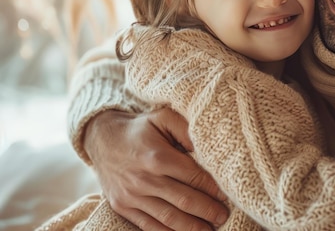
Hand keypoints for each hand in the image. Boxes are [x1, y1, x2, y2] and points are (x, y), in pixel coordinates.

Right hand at [83, 108, 228, 230]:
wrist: (101, 138)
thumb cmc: (141, 128)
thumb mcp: (163, 118)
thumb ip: (187, 129)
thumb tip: (207, 149)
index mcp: (158, 156)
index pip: (194, 177)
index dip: (214, 189)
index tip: (228, 196)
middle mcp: (144, 179)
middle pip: (184, 201)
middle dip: (208, 211)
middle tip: (224, 216)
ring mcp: (132, 196)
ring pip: (169, 218)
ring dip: (192, 228)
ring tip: (210, 230)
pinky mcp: (122, 207)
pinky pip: (149, 226)